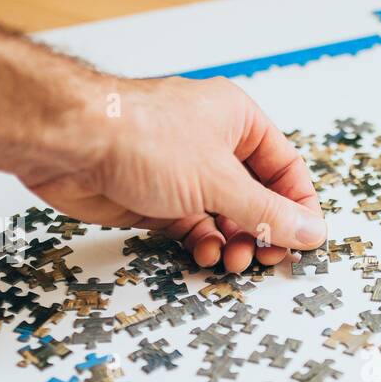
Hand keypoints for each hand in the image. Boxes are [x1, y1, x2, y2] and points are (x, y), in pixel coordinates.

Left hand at [19, 76, 325, 272]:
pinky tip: (203, 254)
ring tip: (234, 260)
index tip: (304, 240)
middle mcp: (212, 143)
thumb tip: (310, 231)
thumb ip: (268, 213)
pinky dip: (203, 244)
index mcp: (237, 121)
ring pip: (225, 216)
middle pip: (256, 196)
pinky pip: (194, 227)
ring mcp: (183, 172)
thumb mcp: (220, 181)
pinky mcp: (156, 198)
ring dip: (234, 242)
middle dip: (262, 230)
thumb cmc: (140, 137)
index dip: (298, 206)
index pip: (285, 167)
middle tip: (265, 257)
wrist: (69, 144)